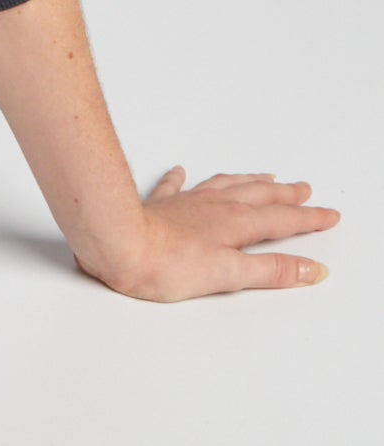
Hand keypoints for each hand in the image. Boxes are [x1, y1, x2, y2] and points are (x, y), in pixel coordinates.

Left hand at [73, 167, 341, 302]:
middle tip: (304, 189)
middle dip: (284, 194)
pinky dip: (183, 179)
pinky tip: (182, 170)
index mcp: (233, 223)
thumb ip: (272, 271)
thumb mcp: (230, 275)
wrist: (117, 244)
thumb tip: (312, 269)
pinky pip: (175, 186)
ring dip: (248, 181)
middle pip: (257, 196)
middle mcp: (212, 207)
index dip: (308, 218)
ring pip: (224, 186)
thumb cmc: (167, 265)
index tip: (329, 214)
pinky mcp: (159, 207)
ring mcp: (185, 203)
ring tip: (264, 176)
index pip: (280, 220)